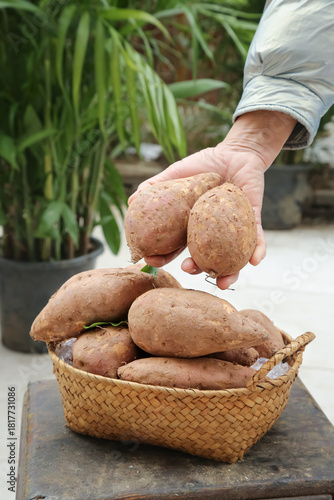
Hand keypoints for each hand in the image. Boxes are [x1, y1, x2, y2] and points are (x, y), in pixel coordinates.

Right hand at [128, 111, 296, 288]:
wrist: (236, 151)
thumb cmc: (205, 164)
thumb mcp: (177, 173)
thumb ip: (156, 185)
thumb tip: (131, 200)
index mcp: (191, 226)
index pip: (175, 247)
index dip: (163, 256)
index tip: (151, 260)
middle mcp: (211, 233)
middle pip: (203, 258)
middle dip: (197, 269)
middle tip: (188, 269)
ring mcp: (233, 229)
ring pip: (231, 257)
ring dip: (230, 273)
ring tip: (225, 282)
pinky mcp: (253, 219)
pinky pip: (257, 238)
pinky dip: (258, 250)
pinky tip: (256, 261)